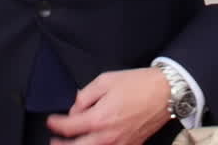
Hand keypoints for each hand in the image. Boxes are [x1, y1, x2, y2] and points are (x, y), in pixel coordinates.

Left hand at [46, 67, 171, 144]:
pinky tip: (94, 144)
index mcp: (99, 118)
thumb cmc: (138, 84)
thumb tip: (75, 108)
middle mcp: (107, 136)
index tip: (51, 120)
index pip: (69, 127)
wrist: (166, 92)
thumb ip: (85, 95)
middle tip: (53, 141)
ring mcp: (120, 144)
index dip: (55, 124)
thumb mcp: (106, 80)